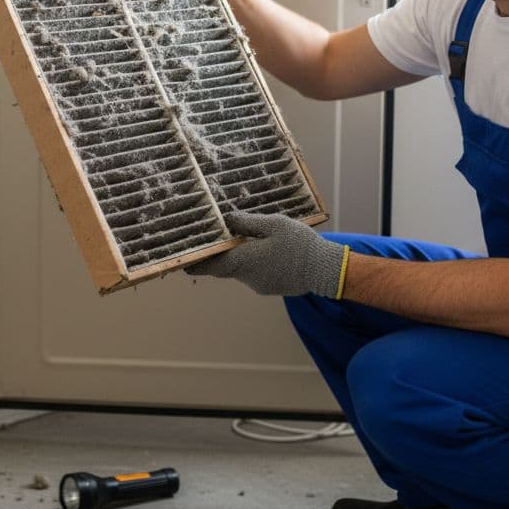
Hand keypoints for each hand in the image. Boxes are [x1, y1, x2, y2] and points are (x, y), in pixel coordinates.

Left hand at [186, 212, 349, 297]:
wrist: (326, 270)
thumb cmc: (299, 244)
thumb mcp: (273, 225)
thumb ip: (247, 223)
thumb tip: (227, 221)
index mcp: (244, 261)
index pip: (211, 266)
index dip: (196, 263)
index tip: (182, 260)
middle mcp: (248, 277)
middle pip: (224, 267)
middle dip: (218, 255)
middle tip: (212, 241)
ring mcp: (260, 285)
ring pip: (241, 270)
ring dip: (239, 257)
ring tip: (243, 238)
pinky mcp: (271, 287)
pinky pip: (255, 274)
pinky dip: (253, 263)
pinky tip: (264, 250)